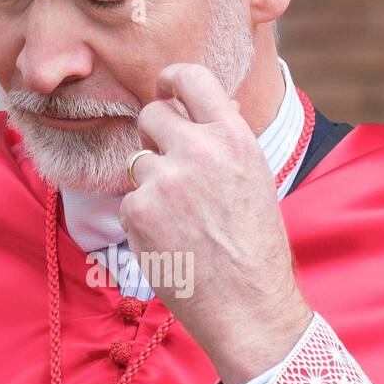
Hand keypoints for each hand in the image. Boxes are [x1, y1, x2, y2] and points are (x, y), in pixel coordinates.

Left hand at [118, 62, 312, 383]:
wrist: (247, 305)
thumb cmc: (255, 247)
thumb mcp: (254, 179)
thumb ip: (226, 140)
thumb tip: (213, 104)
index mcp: (233, 137)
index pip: (190, 77)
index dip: (170, 81)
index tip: (165, 91)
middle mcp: (198, 150)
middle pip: (150, 115)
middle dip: (153, 137)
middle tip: (171, 170)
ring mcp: (164, 180)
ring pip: (138, 163)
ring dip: (151, 186)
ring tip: (183, 222)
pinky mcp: (138, 210)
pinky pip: (128, 201)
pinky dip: (142, 221)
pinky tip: (171, 243)